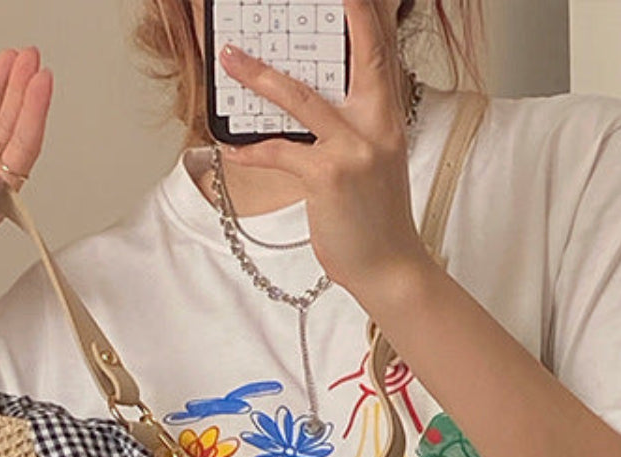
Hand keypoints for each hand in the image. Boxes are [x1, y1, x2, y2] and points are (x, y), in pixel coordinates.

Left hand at [219, 0, 430, 298]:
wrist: (390, 268)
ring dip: (260, 76)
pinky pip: (280, 151)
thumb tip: (311, 113)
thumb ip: (352, 132)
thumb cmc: (376, 222)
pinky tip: (230, 147)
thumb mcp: (374, 166)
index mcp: (388, 119)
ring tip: (232, 60)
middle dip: (341, 17)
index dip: (367, 17)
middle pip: (360, 55)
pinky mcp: (328, 176)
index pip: (382, 54)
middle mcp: (377, 126)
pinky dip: (251, 149)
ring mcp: (354, 149)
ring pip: (302, 98)